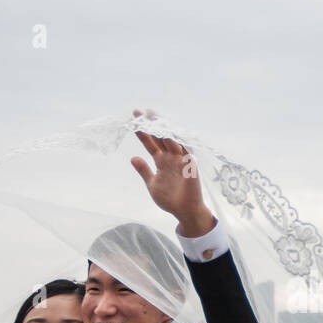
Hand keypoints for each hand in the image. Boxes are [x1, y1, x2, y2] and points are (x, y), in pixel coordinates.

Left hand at [129, 107, 214, 236]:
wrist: (184, 211)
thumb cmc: (170, 199)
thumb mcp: (152, 184)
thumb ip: (144, 170)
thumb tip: (133, 158)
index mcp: (162, 161)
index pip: (150, 143)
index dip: (142, 132)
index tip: (133, 120)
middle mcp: (171, 158)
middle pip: (160, 138)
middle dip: (151, 125)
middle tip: (141, 111)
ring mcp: (181, 161)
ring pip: (171, 141)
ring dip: (162, 129)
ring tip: (153, 117)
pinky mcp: (190, 167)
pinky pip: (184, 152)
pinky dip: (178, 144)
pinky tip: (170, 134)